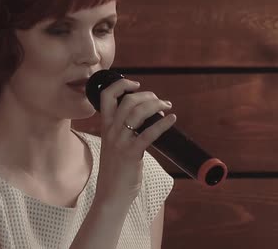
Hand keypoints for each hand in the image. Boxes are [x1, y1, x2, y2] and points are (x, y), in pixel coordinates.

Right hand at [94, 78, 176, 204]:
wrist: (110, 194)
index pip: (106, 96)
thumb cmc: (116, 170)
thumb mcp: (114, 145)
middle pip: (127, 101)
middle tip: (159, 100)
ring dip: (156, 105)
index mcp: (106, 127)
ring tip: (167, 106)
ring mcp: (120, 142)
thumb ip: (123, 130)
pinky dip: (163, 124)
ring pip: (137, 113)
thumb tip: (146, 118)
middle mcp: (111, 131)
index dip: (121, 84)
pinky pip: (148, 134)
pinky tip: (172, 119)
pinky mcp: (131, 154)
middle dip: (147, 95)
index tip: (135, 84)